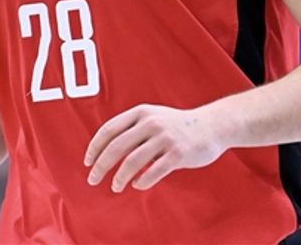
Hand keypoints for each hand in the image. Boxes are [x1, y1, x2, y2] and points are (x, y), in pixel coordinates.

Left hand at [84, 104, 223, 192]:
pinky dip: (141, 181)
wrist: (213, 125)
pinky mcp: (178, 154)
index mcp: (141, 113)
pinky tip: (137, 185)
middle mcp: (151, 123)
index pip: (108, 130)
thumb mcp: (153, 117)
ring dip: (119, 177)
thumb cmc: (177, 125)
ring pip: (132, 162)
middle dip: (100, 166)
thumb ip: (131, 128)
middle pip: (116, 147)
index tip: (87, 162)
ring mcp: (165, 139)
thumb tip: (105, 150)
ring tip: (115, 187)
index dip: (94, 147)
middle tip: (92, 180)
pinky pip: (153, 172)